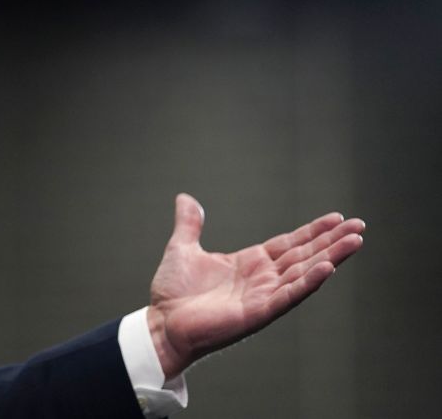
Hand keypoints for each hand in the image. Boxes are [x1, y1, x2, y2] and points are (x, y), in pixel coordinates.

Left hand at [146, 193, 364, 379]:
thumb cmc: (174, 292)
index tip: (337, 218)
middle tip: (360, 225)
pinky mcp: (258, 313)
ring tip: (355, 242)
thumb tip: (185, 198)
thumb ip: (190, 224)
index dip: (313, 231)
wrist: (162, 323)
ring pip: (304, 273)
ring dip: (331, 257)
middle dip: (332, 241)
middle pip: (305, 255)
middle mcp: (262, 279)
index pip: (290, 244)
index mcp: (250, 263)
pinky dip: (308, 283)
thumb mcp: (183, 248)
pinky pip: (288, 296)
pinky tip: (328, 269)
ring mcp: (263, 296)